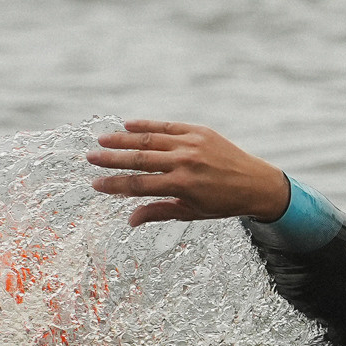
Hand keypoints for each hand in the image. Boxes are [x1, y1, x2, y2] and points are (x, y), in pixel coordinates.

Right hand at [87, 121, 291, 226]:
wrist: (256, 183)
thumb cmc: (222, 203)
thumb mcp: (191, 212)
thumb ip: (159, 212)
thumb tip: (130, 220)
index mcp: (182, 186)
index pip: (139, 185)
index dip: (115, 185)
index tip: (96, 184)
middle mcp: (185, 162)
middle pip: (139, 159)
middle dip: (112, 159)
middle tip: (90, 157)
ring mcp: (192, 144)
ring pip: (150, 139)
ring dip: (123, 139)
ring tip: (102, 140)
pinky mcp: (200, 131)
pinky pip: (168, 125)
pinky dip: (147, 124)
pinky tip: (128, 125)